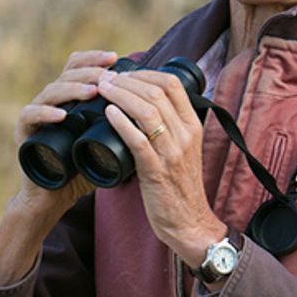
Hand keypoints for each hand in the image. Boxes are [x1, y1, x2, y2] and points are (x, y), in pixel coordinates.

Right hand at [0, 49, 118, 285]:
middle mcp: (52, 101)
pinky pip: (29, 116)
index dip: (95, 59)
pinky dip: (45, 114)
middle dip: (89, 71)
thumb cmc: (83, 169)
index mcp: (71, 99)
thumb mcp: (108, 142)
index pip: (79, 67)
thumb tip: (159, 109)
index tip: (116, 57)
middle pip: (67, 73)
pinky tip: (61, 115)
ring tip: (93, 92)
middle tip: (108, 75)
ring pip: (51, 91)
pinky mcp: (24, 133)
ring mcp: (37, 115)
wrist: (55, 197)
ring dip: (73, 89)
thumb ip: (126, 125)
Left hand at [97, 69, 226, 267]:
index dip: (145, 73)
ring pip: (147, 111)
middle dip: (127, 81)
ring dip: (121, 95)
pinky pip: (138, 140)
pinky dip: (122, 122)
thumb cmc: (180, 186)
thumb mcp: (183, 149)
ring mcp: (172, 152)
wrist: (189, 222)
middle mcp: (185, 135)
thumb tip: (145, 105)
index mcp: (193, 125)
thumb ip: (171, 127)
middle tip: (106, 79)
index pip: (172, 84)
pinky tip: (109, 112)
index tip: (125, 74)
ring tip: (103, 90)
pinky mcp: (156, 171)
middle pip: (156, 93)